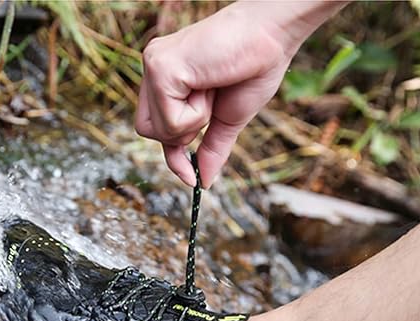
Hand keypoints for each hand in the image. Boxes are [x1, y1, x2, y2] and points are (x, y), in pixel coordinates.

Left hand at [135, 1, 344, 186]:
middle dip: (181, 133)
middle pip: (147, 131)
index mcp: (166, 77)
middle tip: (209, 105)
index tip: (191, 179)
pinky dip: (195, 114)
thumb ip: (212, 148)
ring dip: (192, 122)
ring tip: (211, 89)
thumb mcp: (228, 118)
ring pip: (157, 130)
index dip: (173, 155)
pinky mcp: (160, 68)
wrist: (272, 38)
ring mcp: (154, 66)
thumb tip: (205, 182)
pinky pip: (170, 120)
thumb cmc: (254, 67)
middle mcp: (154, 68)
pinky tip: (208, 85)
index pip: (156, 126)